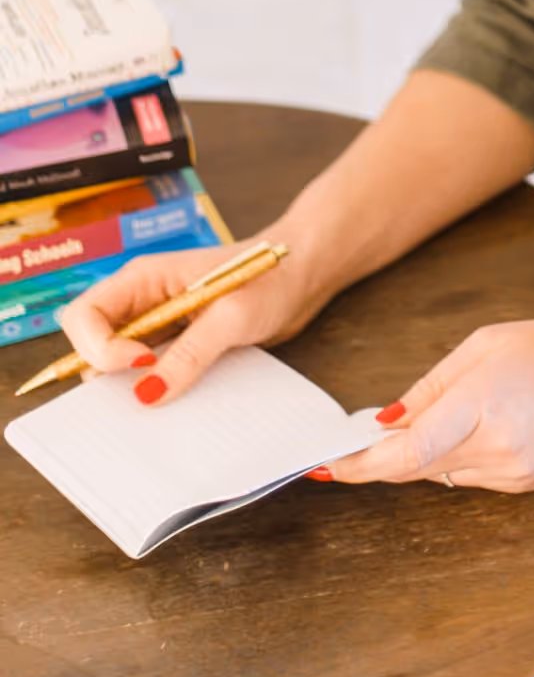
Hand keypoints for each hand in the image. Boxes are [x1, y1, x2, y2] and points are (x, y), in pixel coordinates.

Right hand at [56, 225, 334, 403]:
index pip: (86, 315)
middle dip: (105, 371)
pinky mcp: (177, 343)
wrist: (304, 275)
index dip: (99, 346)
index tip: (140, 363)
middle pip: (93, 342)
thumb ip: (191, 353)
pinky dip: (156, 387)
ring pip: (119, 362)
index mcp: (144, 278)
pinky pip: (150, 372)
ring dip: (130, 385)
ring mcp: (158, 323)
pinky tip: (177, 399)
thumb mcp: (233, 315)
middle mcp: (143, 299)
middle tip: (144, 390)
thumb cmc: (271, 278)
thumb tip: (148, 395)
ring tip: (161, 400)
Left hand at [323, 318, 533, 492]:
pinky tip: (465, 429)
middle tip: (348, 442)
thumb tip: (386, 421)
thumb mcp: (490, 343)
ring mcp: (512, 476)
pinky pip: (467, 477)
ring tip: (422, 420)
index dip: (359, 464)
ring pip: (438, 474)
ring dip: (418, 454)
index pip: (406, 452)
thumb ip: (434, 385)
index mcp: (485, 405)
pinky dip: (451, 457)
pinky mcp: (523, 488)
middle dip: (379, 457)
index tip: (325, 465)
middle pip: (415, 468)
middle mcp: (497, 451)